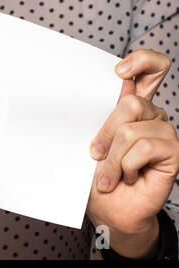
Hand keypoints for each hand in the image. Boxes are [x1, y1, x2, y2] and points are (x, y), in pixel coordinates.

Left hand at [87, 49, 178, 258]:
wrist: (109, 206)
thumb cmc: (99, 174)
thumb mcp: (96, 140)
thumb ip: (108, 113)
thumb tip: (123, 82)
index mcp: (135, 106)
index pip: (152, 69)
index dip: (142, 60)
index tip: (119, 71)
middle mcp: (153, 115)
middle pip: (130, 102)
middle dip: (105, 133)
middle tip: (95, 154)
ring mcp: (165, 132)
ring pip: (131, 131)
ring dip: (112, 159)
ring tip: (109, 175)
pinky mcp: (174, 152)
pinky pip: (143, 148)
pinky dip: (126, 166)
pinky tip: (129, 177)